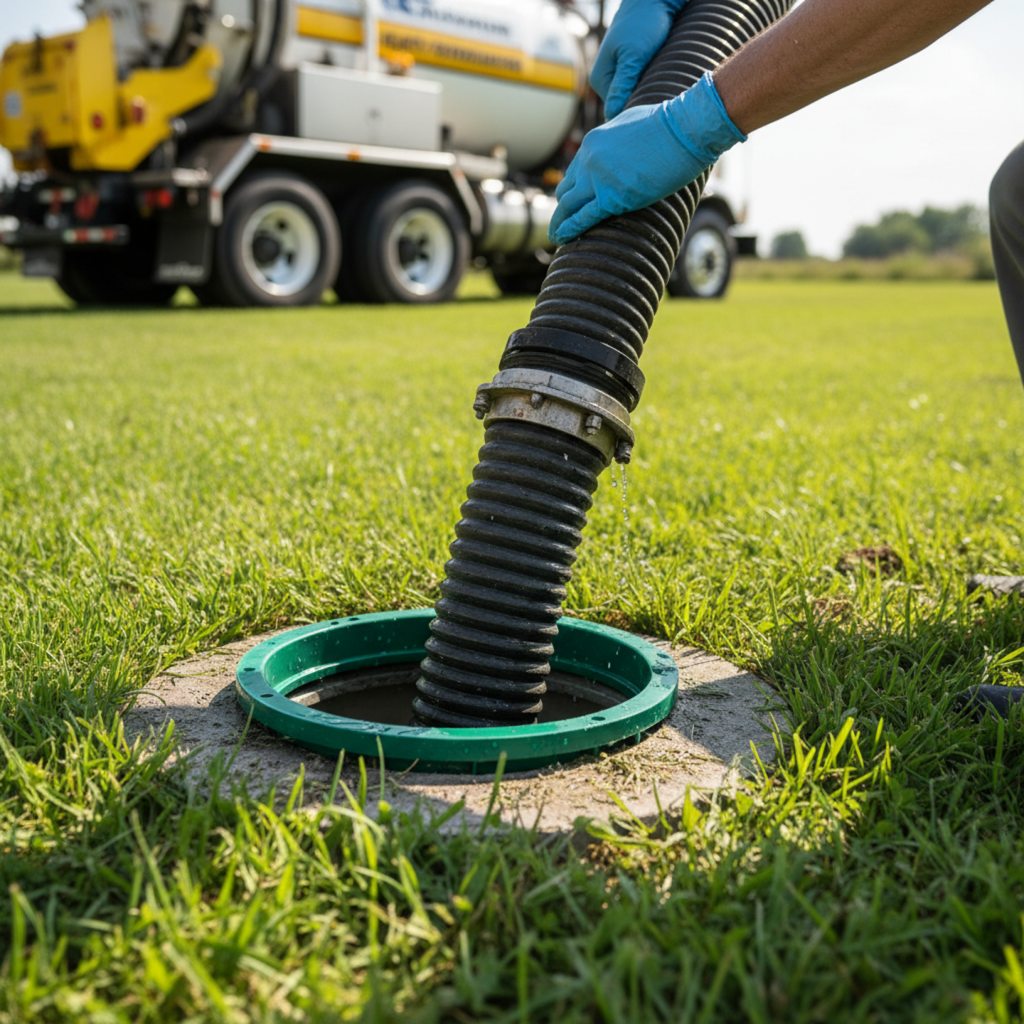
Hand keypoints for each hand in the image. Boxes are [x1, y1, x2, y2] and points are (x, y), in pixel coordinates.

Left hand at [549, 73, 744, 244]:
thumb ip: (617, 140)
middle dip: (563, 207)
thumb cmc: (668, 125)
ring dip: (560, 223)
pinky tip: (561, 240)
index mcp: (593, 143)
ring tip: (555, 236)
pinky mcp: (612, 197)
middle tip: (561, 222)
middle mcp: (589, 160)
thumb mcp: (630, 124)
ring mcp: (598, 178)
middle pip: (566, 190)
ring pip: (568, 206)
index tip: (572, 202)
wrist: (685, 128)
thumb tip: (620, 149)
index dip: (572, 190)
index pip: (575, 172)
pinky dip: (569, 229)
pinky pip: (583, 217)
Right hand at [591, 0, 688, 119]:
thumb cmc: (644, 23)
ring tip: (660, 87)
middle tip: (658, 98)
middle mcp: (606, 79)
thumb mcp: (633, 57)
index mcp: (600, 79)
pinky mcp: (630, 69)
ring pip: (632, 96)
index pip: (615, 110)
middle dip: (639, 103)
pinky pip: (639, 87)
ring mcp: (618, 74)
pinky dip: (649, 86)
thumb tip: (611, 115)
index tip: (650, 110)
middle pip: (623, 105)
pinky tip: (659, 80)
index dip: (633, 111)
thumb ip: (622, 85)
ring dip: (646, 94)